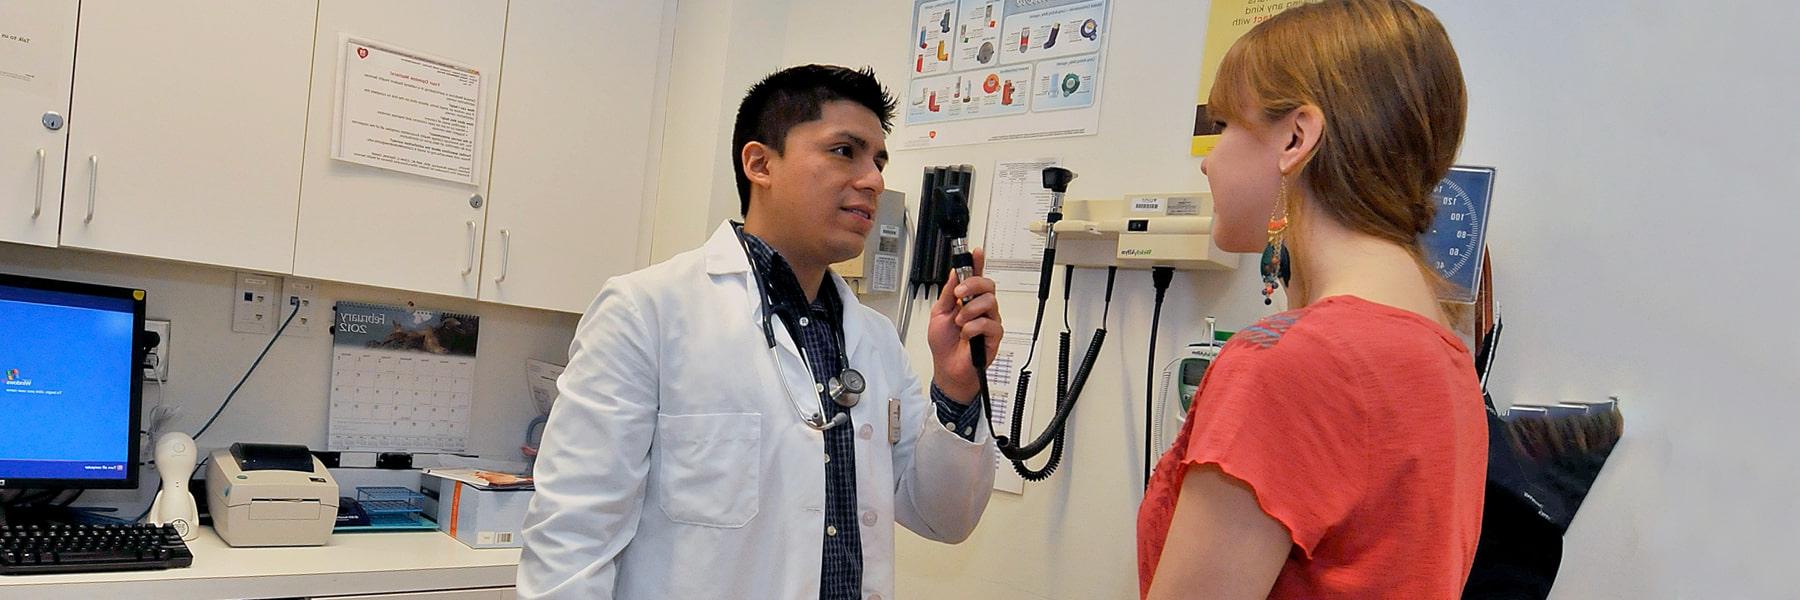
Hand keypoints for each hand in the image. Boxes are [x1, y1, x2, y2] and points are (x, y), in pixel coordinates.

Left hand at [927, 248, 1002, 403]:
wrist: (947, 369)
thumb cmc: (944, 345)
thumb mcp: (938, 314)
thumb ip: (947, 294)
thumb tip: (953, 274)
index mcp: (966, 300)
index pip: (975, 277)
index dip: (977, 263)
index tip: (975, 252)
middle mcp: (980, 308)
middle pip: (988, 285)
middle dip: (972, 285)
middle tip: (959, 294)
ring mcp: (988, 321)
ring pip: (990, 302)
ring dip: (970, 310)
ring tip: (960, 322)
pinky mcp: (994, 336)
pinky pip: (990, 324)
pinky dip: (974, 327)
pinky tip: (966, 334)